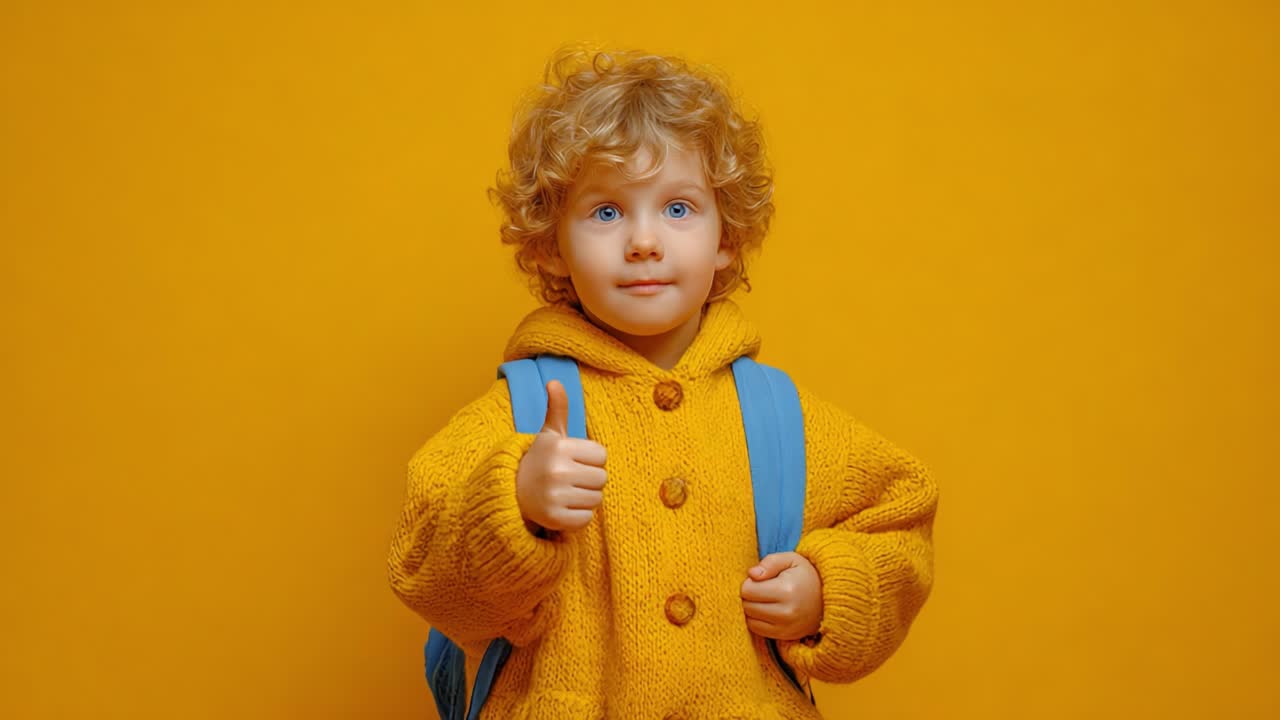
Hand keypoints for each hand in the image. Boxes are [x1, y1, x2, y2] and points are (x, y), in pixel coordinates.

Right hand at [515, 380, 607, 533]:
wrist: (510, 490)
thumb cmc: (539, 460)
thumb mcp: (548, 435)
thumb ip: (557, 409)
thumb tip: (555, 382)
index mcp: (559, 447)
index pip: (602, 456)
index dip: (591, 459)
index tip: (574, 461)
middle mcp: (557, 471)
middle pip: (602, 479)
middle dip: (590, 480)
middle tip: (571, 479)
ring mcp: (554, 496)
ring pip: (596, 500)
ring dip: (585, 498)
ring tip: (567, 492)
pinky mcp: (553, 519)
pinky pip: (585, 519)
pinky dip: (578, 517)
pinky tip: (563, 508)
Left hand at [740, 552, 822, 640]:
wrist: (828, 598)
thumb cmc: (805, 576)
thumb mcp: (791, 560)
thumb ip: (769, 562)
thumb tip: (751, 574)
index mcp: (787, 590)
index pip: (747, 590)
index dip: (750, 581)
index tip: (761, 579)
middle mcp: (786, 612)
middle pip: (747, 606)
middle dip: (750, 596)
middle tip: (763, 589)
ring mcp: (786, 627)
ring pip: (749, 619)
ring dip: (752, 609)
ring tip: (766, 599)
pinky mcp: (785, 636)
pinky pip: (756, 630)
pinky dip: (757, 620)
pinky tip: (768, 611)